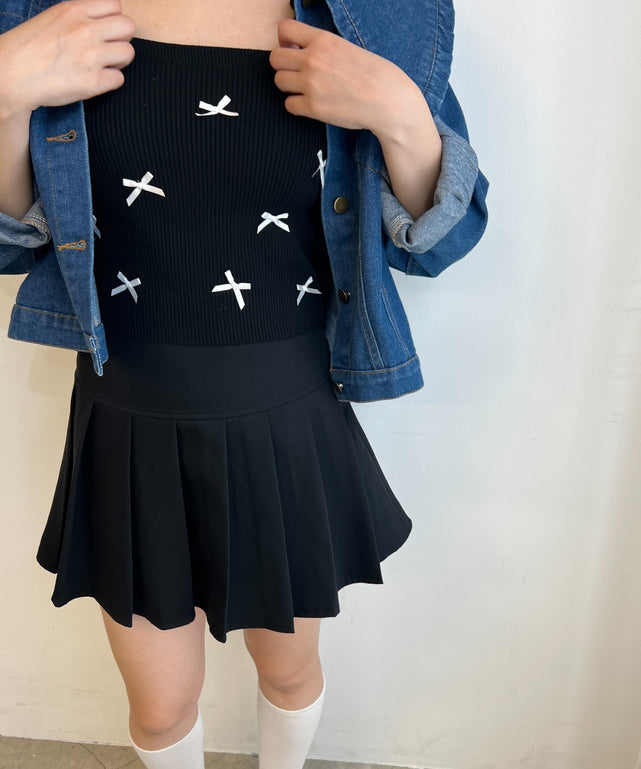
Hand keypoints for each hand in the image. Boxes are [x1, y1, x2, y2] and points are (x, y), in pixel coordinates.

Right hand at [0, 0, 134, 116]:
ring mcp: (91, 56)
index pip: (115, 6)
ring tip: (102, 66)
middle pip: (128, 27)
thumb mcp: (53, 18)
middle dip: (122, 39)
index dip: (114, 21)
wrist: (11, 74)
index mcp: (74, 10)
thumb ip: (79, 17)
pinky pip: (119, 79)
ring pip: (128, 53)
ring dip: (119, 61)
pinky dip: (110, 82)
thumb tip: (102, 22)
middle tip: (109, 50)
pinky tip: (95, 81)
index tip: (106, 31)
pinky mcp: (93, 82)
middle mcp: (85, 30)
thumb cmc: (29, 49)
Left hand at [269, 18, 419, 137]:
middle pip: (275, 59)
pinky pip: (288, 105)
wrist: (387, 99)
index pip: (284, 29)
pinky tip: (310, 104)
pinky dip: (297, 105)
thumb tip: (303, 52)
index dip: (284, 40)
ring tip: (305, 90)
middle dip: (283, 66)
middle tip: (297, 73)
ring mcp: (310, 84)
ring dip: (289, 86)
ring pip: (279, 81)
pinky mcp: (312, 107)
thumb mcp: (346, 47)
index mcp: (322, 40)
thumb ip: (322, 48)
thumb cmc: (374, 74)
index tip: (292, 50)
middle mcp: (312, 60)